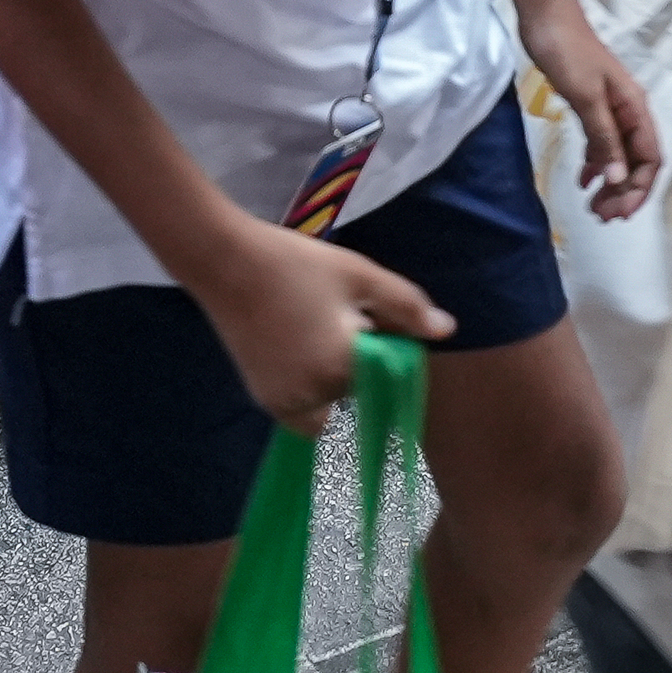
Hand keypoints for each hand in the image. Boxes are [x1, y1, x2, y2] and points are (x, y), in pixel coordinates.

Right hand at [191, 213, 447, 428]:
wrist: (224, 261)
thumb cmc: (293, 263)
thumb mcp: (357, 275)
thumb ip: (405, 305)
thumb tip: (447, 330)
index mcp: (343, 366)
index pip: (388, 377)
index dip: (386, 349)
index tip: (369, 321)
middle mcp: (314, 396)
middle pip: (359, 391)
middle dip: (356, 362)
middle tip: (335, 317)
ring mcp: (285, 403)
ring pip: (331, 404)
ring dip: (332, 379)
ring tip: (312, 330)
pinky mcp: (263, 400)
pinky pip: (303, 411)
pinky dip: (309, 390)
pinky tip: (296, 348)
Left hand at [519, 2, 665, 221]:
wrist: (544, 14)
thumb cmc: (567, 51)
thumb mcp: (586, 97)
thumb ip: (603, 137)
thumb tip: (618, 179)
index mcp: (634, 108)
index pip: (649, 159)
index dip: (638, 189)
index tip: (619, 214)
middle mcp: (628, 111)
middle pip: (635, 161)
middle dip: (623, 191)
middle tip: (600, 216)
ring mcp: (609, 107)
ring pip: (617, 154)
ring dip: (609, 181)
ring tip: (593, 206)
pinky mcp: (590, 103)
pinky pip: (600, 141)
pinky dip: (595, 162)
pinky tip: (583, 178)